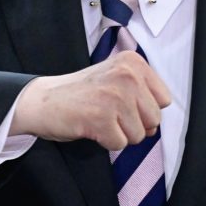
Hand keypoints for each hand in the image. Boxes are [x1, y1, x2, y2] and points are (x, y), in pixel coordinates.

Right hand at [10, 51, 171, 149]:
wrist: (42, 101)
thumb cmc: (80, 95)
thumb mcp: (115, 83)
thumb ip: (141, 99)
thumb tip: (154, 129)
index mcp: (133, 62)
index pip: (164, 100)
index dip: (143, 109)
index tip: (119, 102)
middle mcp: (126, 74)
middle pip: (154, 119)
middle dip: (132, 124)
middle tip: (106, 111)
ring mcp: (114, 95)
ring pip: (139, 135)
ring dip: (118, 133)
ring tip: (97, 117)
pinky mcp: (101, 116)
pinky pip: (119, 144)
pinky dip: (105, 141)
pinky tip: (89, 126)